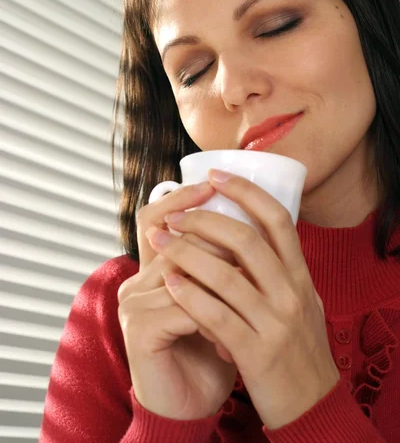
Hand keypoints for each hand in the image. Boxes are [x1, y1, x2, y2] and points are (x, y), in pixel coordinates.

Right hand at [117, 182, 236, 420]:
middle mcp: (137, 281)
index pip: (155, 218)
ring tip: (252, 287)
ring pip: (183, 269)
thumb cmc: (209, 350)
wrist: (190, 404)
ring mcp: (133, 304)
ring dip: (222, 279)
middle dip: (211, 232)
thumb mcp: (219, 301)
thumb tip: (253, 224)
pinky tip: (233, 330)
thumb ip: (222, 266)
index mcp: (154, 271)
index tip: (214, 183)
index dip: (181, 198)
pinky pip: (184, 307)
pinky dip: (214, 314)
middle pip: (171, 237)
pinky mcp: (138, 329)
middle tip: (247, 235)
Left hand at [146, 169, 339, 429]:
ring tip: (160, 241)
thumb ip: (278, 270)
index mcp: (300, 275)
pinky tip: (169, 283)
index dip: (246, 191)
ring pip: (226, 275)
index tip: (216, 175)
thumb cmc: (296, 347)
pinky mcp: (257, 353)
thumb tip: (244, 233)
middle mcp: (292, 292)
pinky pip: (218, 316)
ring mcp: (276, 323)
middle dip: (205, 220)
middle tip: (175, 215)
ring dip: (187, 253)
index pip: (277, 219)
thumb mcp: (299, 301)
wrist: (312, 404)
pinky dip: (190, 296)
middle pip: (246, 240)